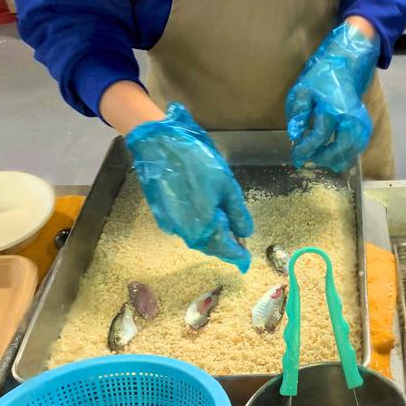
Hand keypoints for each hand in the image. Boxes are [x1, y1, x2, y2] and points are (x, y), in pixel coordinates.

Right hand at [126, 102, 253, 270]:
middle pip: (211, 247)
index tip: (246, 261)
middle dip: (225, 245)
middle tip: (238, 239)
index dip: (239, 255)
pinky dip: (198, 226)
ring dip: (212, 236)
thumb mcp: (227, 186)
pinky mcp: (162, 216)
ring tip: (224, 224)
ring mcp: (171, 225)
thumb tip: (245, 232)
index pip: (226, 250)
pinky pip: (185, 228)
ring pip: (197, 238)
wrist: (158, 144)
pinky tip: (204, 213)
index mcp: (205, 227)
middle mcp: (187, 232)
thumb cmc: (197, 162)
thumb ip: (238, 214)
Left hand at [286, 21, 380, 172]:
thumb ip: (299, 113)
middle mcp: (349, 118)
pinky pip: (358, 145)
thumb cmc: (323, 74)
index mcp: (332, 108)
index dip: (306, 150)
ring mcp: (360, 121)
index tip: (296, 157)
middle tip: (310, 160)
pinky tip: (336, 155)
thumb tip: (296, 136)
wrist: (349, 61)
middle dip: (324, 158)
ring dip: (337, 159)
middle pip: (340, 148)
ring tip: (321, 159)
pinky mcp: (365, 123)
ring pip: (352, 150)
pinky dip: (347, 154)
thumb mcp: (303, 88)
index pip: (319, 137)